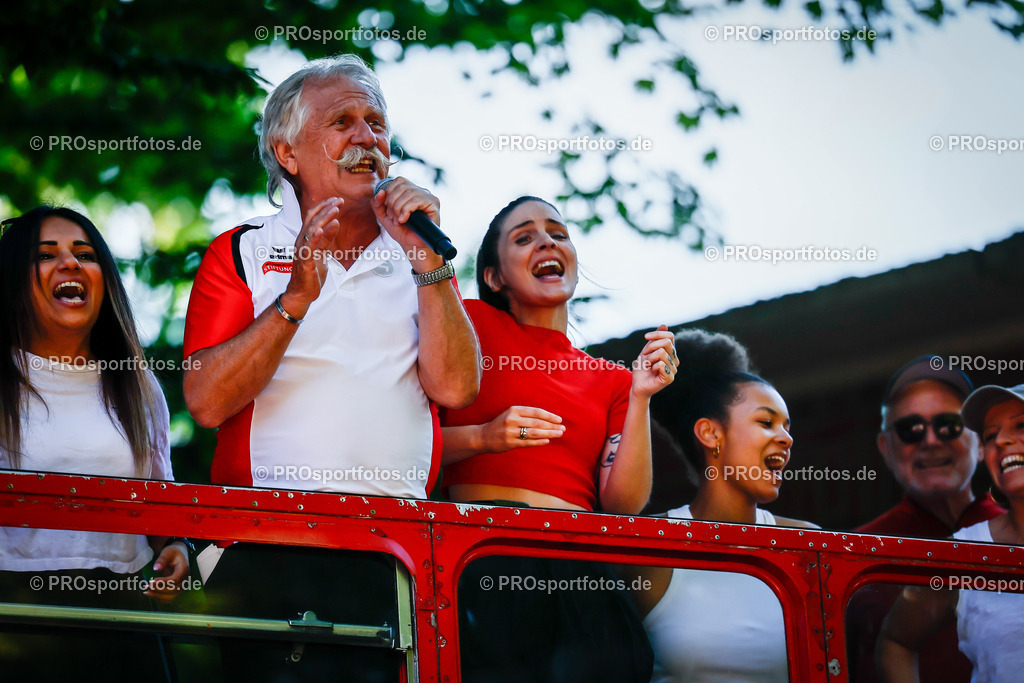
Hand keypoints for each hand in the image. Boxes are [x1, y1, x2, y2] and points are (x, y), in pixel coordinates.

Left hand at [144, 542, 189, 599]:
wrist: (179, 557)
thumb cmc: (173, 553)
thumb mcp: (168, 552)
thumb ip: (162, 559)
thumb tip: (156, 569)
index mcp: (184, 570)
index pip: (175, 579)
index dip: (163, 582)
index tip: (151, 581)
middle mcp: (184, 580)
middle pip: (173, 590)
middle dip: (159, 589)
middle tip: (146, 585)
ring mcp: (181, 586)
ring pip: (171, 597)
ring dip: (158, 596)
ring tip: (146, 591)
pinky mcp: (176, 590)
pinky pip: (168, 598)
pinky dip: (159, 598)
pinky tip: (150, 593)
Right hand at [282, 197, 343, 316]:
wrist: (302, 293)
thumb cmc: (311, 274)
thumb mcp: (323, 253)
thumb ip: (328, 238)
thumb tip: (335, 222)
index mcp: (306, 238)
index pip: (313, 217)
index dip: (324, 207)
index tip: (336, 200)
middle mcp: (301, 241)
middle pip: (313, 220)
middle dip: (326, 209)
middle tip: (339, 201)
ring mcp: (302, 251)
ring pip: (312, 230)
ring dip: (323, 219)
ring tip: (334, 210)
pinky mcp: (304, 261)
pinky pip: (308, 248)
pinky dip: (314, 238)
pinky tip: (321, 230)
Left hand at [371, 177, 443, 270]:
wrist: (413, 246)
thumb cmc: (402, 231)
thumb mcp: (384, 217)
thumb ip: (377, 204)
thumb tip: (380, 192)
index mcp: (410, 190)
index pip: (398, 181)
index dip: (389, 193)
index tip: (388, 210)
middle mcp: (421, 191)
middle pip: (402, 186)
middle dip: (392, 203)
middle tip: (392, 218)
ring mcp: (428, 196)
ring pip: (409, 193)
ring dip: (399, 208)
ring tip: (399, 221)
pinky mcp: (433, 204)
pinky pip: (417, 200)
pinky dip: (406, 210)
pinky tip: (404, 220)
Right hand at [482, 406, 564, 451]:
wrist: (483, 436)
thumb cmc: (502, 424)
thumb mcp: (511, 414)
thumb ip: (527, 415)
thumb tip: (549, 419)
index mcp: (514, 410)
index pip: (536, 412)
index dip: (549, 416)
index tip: (559, 419)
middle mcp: (512, 420)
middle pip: (537, 422)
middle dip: (552, 426)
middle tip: (562, 428)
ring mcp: (510, 432)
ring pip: (534, 433)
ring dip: (549, 433)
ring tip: (559, 434)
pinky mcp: (510, 443)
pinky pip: (528, 442)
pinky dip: (539, 442)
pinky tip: (547, 441)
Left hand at [631, 324, 675, 398]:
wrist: (637, 384)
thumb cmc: (642, 368)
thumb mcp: (647, 350)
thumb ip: (655, 339)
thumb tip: (664, 325)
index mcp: (670, 352)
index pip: (670, 336)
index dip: (657, 334)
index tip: (645, 336)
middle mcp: (674, 359)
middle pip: (666, 343)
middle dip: (651, 347)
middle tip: (645, 356)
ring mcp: (673, 369)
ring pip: (662, 353)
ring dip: (650, 359)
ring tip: (648, 366)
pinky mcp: (670, 378)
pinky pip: (661, 364)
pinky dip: (652, 367)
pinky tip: (652, 372)